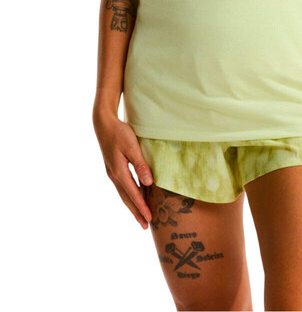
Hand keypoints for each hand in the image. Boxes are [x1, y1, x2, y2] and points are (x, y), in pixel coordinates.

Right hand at [93, 111, 153, 228]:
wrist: (103, 124)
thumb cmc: (119, 133)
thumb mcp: (132, 147)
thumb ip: (140, 164)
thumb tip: (149, 182)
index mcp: (119, 172)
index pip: (133, 193)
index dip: (141, 207)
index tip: (149, 219)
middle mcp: (114, 175)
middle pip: (126, 198)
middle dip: (136, 212)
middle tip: (145, 225)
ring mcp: (112, 172)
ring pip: (123, 194)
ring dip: (132, 205)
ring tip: (140, 216)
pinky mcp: (113, 168)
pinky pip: (122, 186)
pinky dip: (129, 195)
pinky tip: (134, 196)